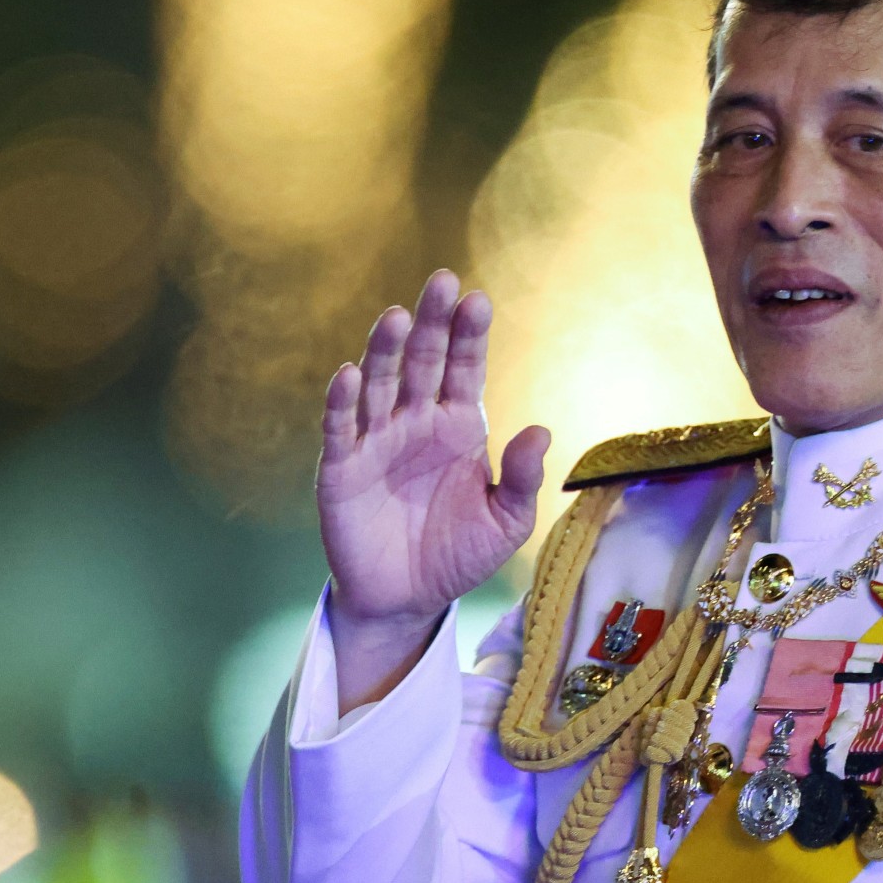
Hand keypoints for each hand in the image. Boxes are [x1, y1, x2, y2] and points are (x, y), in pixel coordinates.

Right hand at [317, 271, 548, 708]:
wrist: (407, 601)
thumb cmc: (459, 554)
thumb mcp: (505, 523)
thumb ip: (522, 479)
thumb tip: (540, 430)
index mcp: (459, 427)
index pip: (464, 370)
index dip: (469, 336)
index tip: (478, 300)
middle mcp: (416, 422)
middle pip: (423, 362)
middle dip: (432, 323)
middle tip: (442, 281)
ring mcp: (376, 441)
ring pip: (380, 384)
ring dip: (386, 351)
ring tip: (397, 317)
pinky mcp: (341, 469)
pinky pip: (341, 429)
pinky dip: (343, 402)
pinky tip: (349, 373)